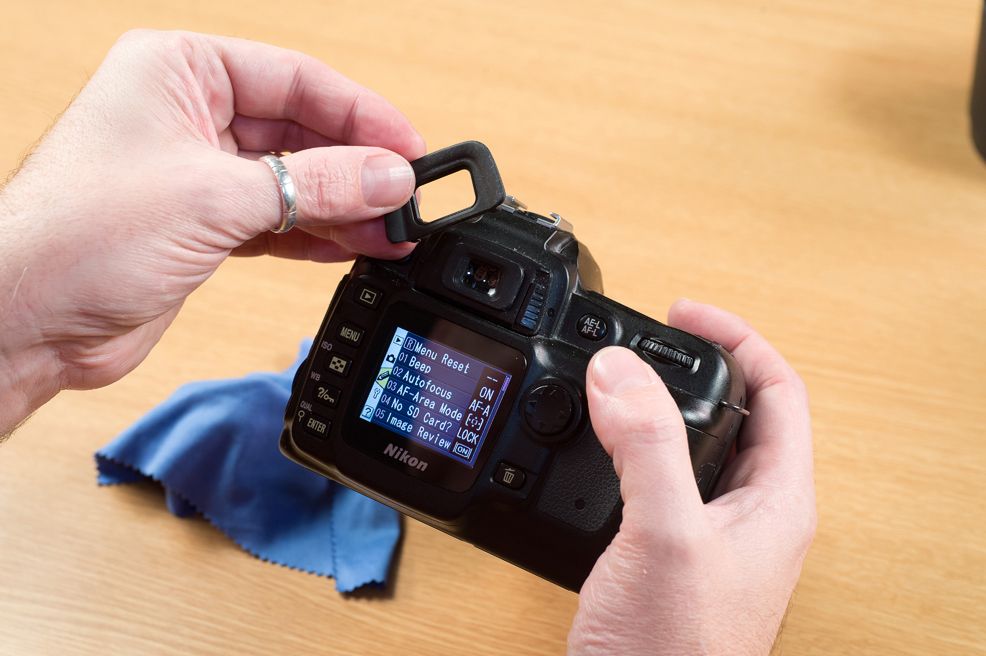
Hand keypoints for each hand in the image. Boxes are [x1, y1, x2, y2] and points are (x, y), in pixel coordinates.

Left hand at [0, 30, 424, 431]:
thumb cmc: (75, 237)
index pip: (295, 80)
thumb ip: (314, 185)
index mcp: (179, 72)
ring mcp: (198, 174)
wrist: (23, 320)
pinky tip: (356, 247)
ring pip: (294, 181)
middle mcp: (190, 116)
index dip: (361, 114)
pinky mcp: (203, 226)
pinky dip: (318, 235)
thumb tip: (389, 177)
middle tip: (409, 200)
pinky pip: (279, 220)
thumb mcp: (214, 197)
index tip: (411, 148)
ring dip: (346, 208)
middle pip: (301, 132)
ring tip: (395, 231)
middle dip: (358, 169)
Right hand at [569, 299, 815, 655]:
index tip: (684, 311)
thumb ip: (646, 446)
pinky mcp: (669, 553)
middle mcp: (750, 515)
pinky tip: (596, 445)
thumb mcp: (665, 535)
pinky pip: (658, 477)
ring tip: (623, 376)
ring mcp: (710, 535)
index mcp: (776, 502)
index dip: (738, 337)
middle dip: (698, 363)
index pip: (781, 391)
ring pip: (697, 444)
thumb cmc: (674, 655)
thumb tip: (618, 369)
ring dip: (662, 403)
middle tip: (652, 334)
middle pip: (742, 411)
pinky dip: (628, 445)